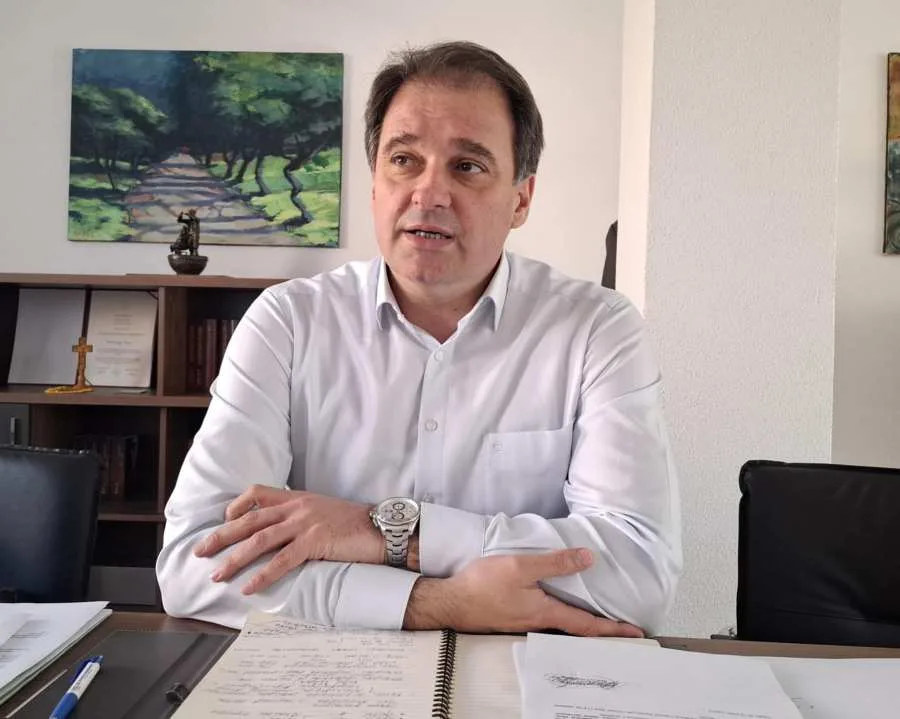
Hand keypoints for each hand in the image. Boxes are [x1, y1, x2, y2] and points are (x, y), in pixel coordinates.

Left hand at [193, 485, 382, 594]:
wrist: (381, 528)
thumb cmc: (355, 524)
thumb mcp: (323, 511)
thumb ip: (301, 517)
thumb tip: (281, 534)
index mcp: (298, 498)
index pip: (257, 493)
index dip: (236, 507)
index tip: (223, 521)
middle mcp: (298, 507)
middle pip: (250, 519)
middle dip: (222, 536)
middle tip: (201, 552)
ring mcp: (306, 523)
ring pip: (260, 540)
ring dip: (235, 559)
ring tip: (218, 574)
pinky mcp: (316, 541)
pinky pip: (282, 560)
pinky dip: (263, 575)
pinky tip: (249, 587)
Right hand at [405, 548, 644, 637]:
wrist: (450, 602)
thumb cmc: (483, 586)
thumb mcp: (521, 567)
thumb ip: (555, 563)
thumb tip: (587, 559)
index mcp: (544, 612)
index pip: (586, 625)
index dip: (612, 628)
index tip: (635, 633)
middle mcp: (537, 622)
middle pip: (576, 629)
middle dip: (600, 629)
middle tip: (621, 628)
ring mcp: (523, 622)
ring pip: (560, 624)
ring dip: (581, 623)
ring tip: (596, 617)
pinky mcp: (512, 616)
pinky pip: (544, 618)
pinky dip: (560, 615)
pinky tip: (556, 605)